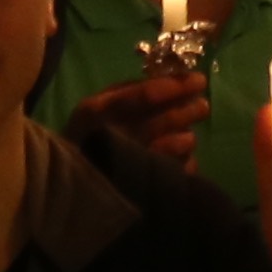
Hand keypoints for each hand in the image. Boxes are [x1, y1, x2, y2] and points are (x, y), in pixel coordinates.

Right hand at [64, 68, 210, 174]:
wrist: (69, 185)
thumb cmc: (89, 137)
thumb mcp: (96, 108)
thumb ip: (127, 91)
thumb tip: (169, 80)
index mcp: (96, 111)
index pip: (145, 94)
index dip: (176, 86)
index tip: (199, 80)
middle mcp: (111, 137)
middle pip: (164, 120)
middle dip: (189, 110)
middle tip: (202, 106)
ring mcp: (126, 167)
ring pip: (174, 147)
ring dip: (186, 138)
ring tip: (187, 136)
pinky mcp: (139, 191)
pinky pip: (174, 173)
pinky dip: (183, 165)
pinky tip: (180, 162)